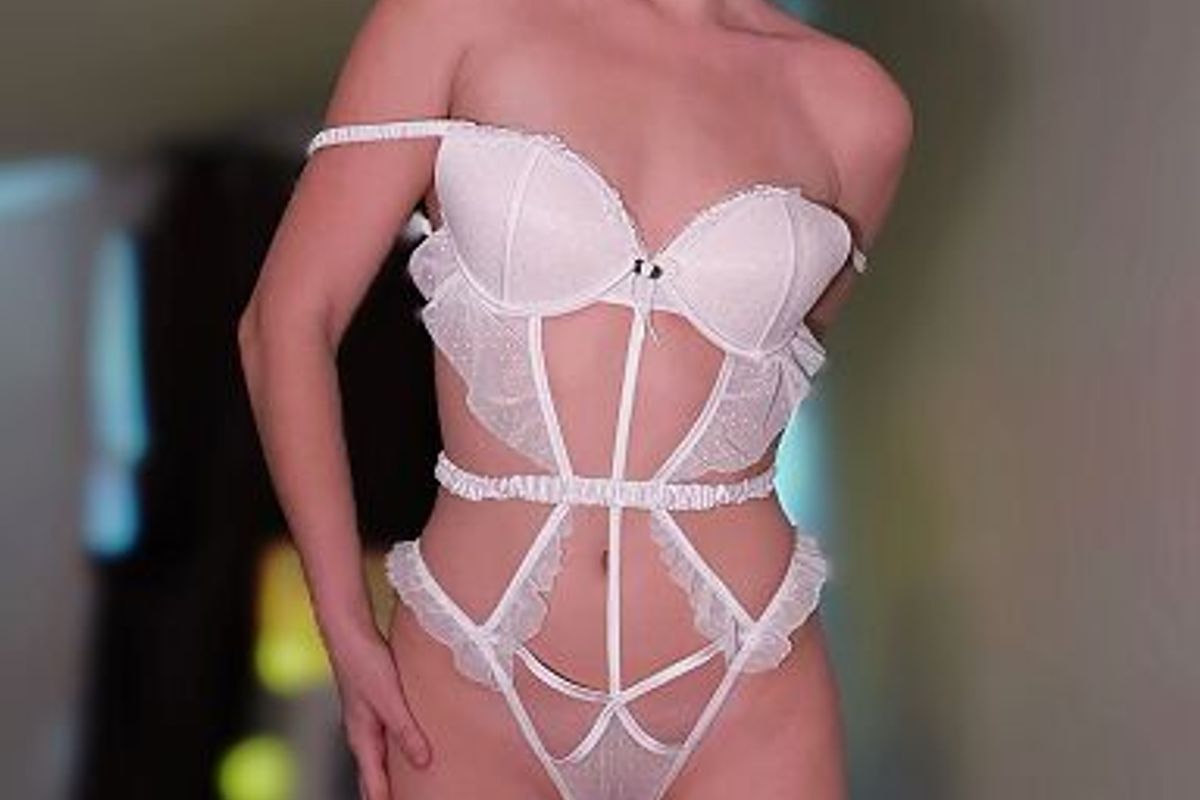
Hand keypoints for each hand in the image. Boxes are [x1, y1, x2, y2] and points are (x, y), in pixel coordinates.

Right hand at [325, 624, 431, 798]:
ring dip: (387, 773)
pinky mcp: (373, 703)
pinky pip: (383, 736)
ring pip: (376, 756)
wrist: (348, 631)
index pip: (373, 783)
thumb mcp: (390, 700)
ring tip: (401, 787)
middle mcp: (361, 731)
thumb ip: (406, 731)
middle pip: (371, 774)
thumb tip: (423, 762)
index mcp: (362, 737)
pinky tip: (404, 744)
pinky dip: (392, 750)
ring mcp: (365, 718)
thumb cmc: (364, 663)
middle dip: (381, 793)